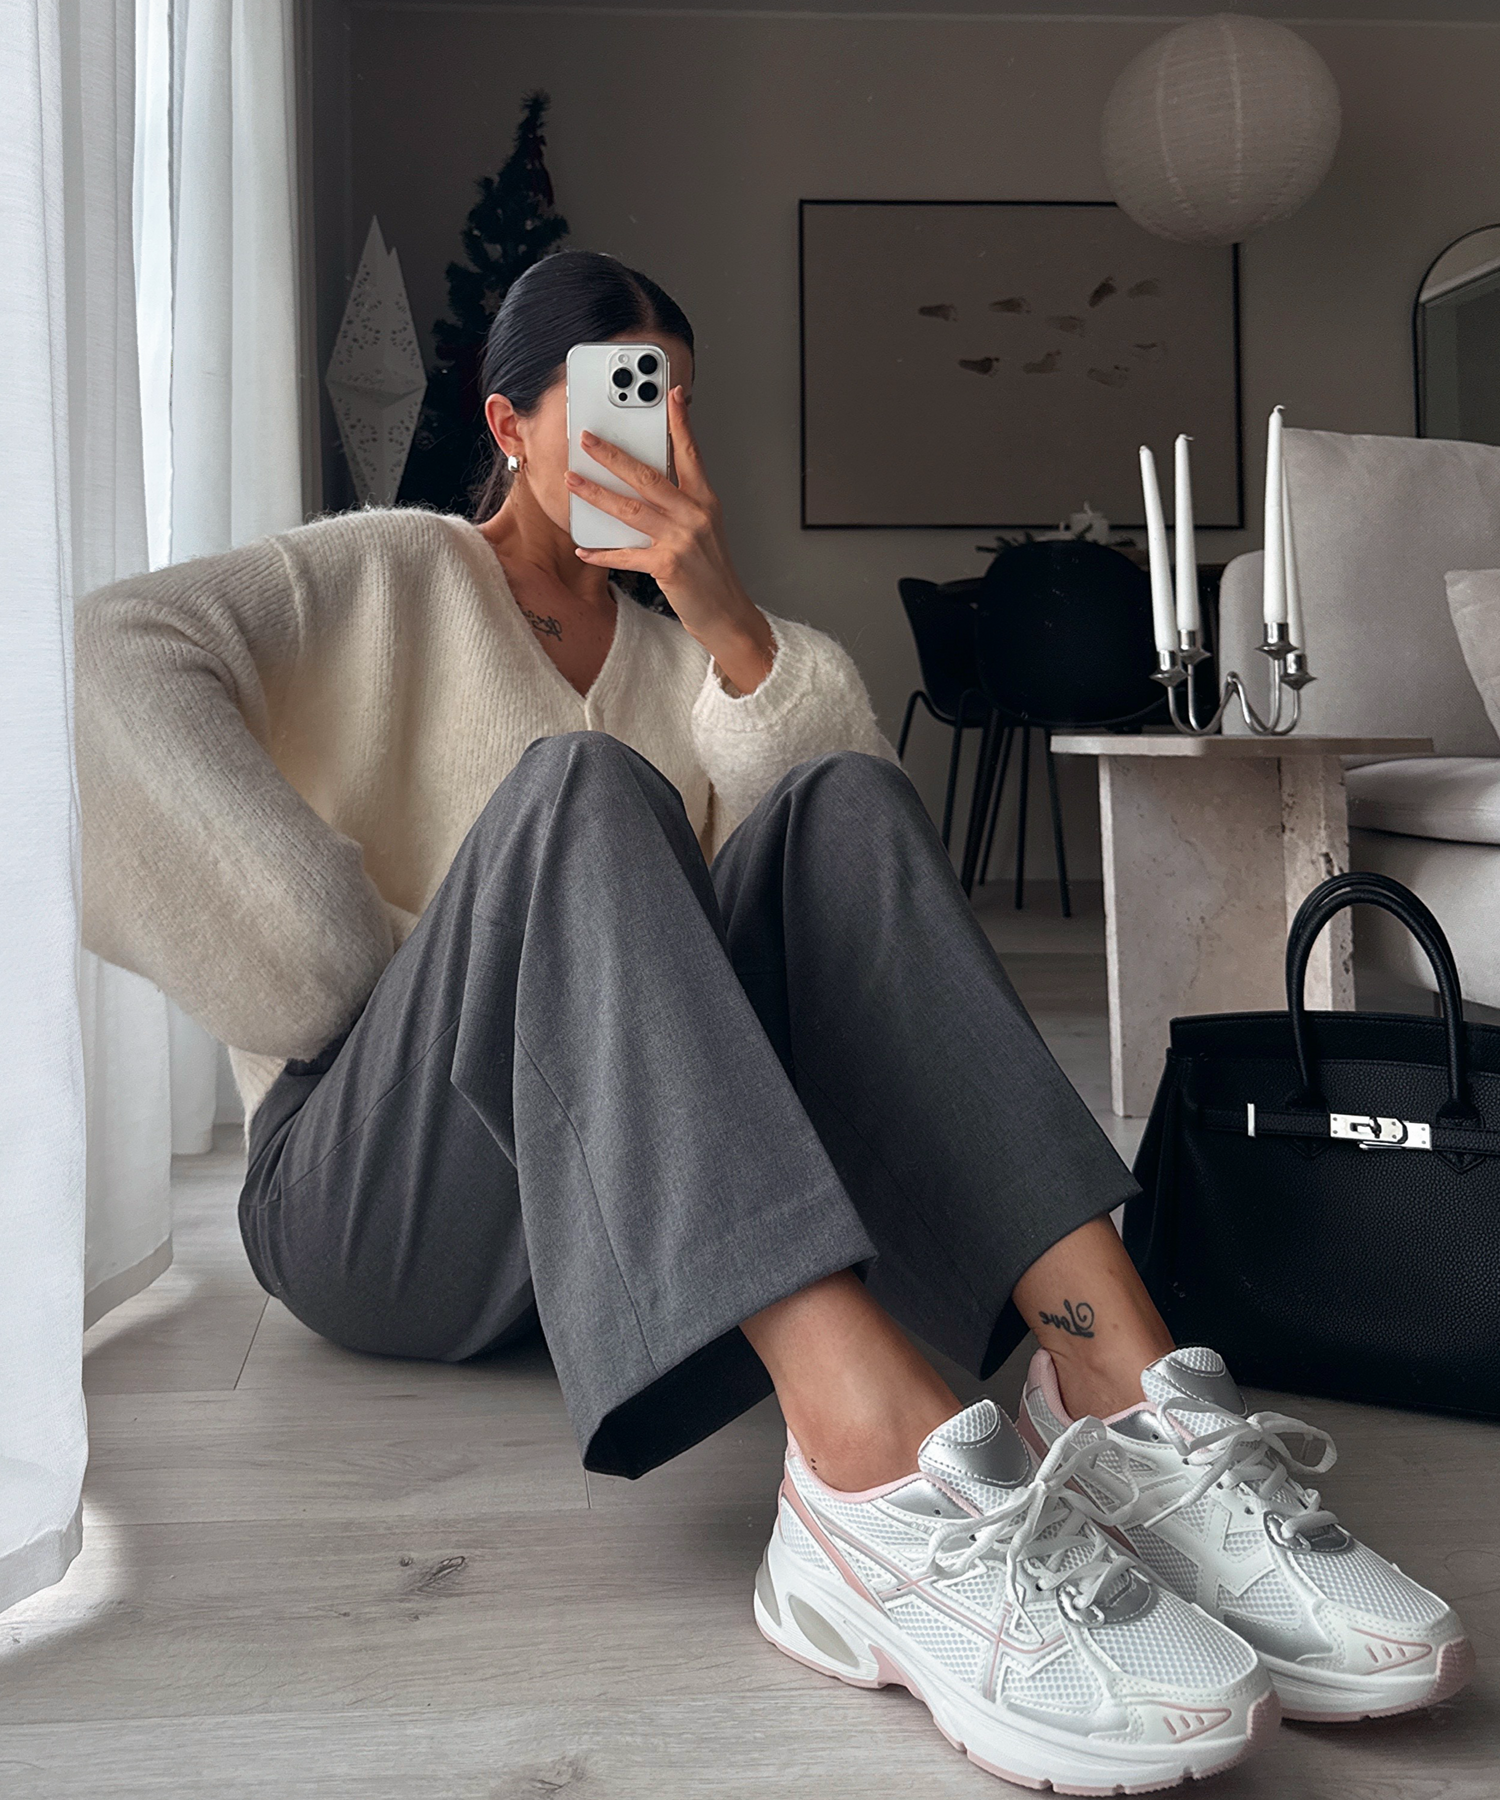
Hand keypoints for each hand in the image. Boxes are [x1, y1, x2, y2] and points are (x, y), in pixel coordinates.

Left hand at [563, 387, 774, 692]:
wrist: (728, 615)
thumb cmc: (712, 574)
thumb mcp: (705, 531)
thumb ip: (681, 506)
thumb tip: (644, 488)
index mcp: (706, 501)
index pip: (690, 453)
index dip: (680, 423)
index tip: (670, 395)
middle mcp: (696, 514)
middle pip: (648, 475)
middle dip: (613, 455)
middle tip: (587, 439)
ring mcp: (683, 539)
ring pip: (631, 508)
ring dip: (598, 494)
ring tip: (573, 482)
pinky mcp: (669, 565)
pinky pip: (627, 554)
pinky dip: (604, 553)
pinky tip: (584, 549)